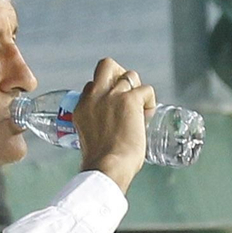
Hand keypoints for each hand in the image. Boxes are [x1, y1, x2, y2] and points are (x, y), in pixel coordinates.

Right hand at [73, 57, 155, 193]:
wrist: (107, 167)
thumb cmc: (101, 162)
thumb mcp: (89, 138)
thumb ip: (96, 127)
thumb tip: (112, 132)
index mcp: (81, 107)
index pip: (92, 85)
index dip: (106, 92)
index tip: (115, 107)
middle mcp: (94, 96)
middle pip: (106, 65)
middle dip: (120, 73)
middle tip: (128, 93)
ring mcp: (112, 96)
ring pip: (130, 75)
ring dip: (138, 89)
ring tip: (141, 110)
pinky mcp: (130, 100)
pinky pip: (147, 90)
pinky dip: (150, 103)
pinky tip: (148, 118)